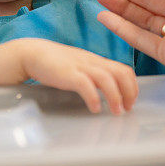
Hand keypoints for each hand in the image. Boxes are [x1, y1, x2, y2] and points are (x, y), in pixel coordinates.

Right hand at [21, 39, 137, 113]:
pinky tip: (95, 108)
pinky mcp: (68, 73)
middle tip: (127, 109)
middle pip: (121, 73)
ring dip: (115, 97)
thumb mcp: (80, 66)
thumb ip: (94, 75)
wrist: (32, 53)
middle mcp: (92, 62)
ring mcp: (80, 67)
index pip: (124, 70)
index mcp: (97, 61)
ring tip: (116, 112)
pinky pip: (85, 84)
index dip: (132, 87)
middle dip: (129, 92)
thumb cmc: (56, 63)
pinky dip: (93, 97)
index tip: (130, 102)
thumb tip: (107, 92)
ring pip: (107, 78)